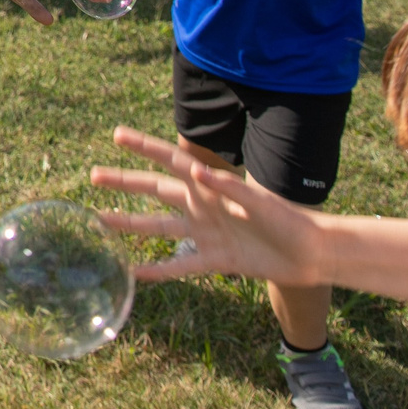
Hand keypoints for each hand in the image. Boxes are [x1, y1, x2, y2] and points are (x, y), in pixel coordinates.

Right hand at [91, 126, 330, 286]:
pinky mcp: (216, 260)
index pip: (170, 160)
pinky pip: (180, 266)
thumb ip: (228, 187)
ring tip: (102, 222)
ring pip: (159, 228)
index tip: (116, 135)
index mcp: (210, 186)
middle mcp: (202, 207)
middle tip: (94, 176)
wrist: (312, 253)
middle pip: (154, 191)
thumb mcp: (259, 201)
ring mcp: (206, 234)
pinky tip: (135, 273)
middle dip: (124, 183)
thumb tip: (195, 171)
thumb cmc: (289, 219)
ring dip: (130, 225)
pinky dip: (158, 271)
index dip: (143, 147)